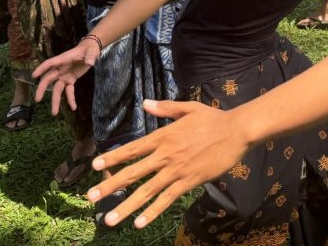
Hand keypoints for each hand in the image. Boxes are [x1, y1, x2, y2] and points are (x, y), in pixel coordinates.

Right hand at [33, 40, 99, 114]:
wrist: (91, 51)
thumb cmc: (89, 49)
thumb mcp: (91, 51)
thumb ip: (90, 57)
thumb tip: (90, 63)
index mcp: (63, 60)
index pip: (49, 63)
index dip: (41, 69)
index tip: (33, 76)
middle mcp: (60, 69)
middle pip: (48, 79)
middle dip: (42, 89)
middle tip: (37, 100)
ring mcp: (64, 75)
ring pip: (57, 89)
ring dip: (55, 100)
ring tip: (54, 113)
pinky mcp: (70, 80)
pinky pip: (69, 91)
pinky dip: (70, 99)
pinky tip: (73, 108)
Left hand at [87, 100, 249, 228]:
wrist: (236, 132)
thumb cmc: (212, 119)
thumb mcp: (188, 108)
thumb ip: (165, 108)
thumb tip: (144, 104)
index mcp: (163, 136)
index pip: (132, 149)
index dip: (112, 158)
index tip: (95, 166)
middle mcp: (166, 155)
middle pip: (133, 173)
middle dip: (110, 186)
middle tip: (91, 197)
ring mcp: (177, 171)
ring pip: (146, 191)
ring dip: (126, 206)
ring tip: (109, 219)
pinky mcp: (189, 182)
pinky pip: (167, 200)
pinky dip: (152, 212)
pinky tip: (139, 223)